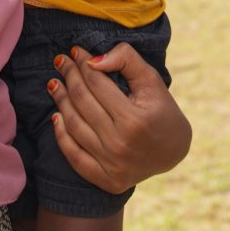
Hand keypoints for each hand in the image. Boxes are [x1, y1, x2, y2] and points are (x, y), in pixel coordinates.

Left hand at [48, 43, 190, 192]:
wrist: (173, 152)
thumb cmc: (162, 110)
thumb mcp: (152, 80)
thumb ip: (127, 60)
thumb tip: (93, 60)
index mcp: (134, 119)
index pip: (97, 83)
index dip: (83, 64)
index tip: (75, 51)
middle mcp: (120, 144)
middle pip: (82, 102)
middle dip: (69, 76)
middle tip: (61, 61)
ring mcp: (111, 164)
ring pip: (74, 125)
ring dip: (60, 100)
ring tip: (55, 83)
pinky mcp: (106, 179)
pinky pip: (73, 155)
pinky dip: (61, 134)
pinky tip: (57, 115)